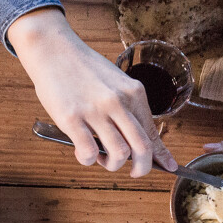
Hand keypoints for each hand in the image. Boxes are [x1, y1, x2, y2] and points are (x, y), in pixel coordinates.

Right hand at [9, 8, 176, 177]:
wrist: (53, 49)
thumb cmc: (83, 68)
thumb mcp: (115, 82)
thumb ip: (128, 107)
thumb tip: (139, 135)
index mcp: (133, 93)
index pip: (153, 132)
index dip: (162, 156)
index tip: (168, 167)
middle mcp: (118, 102)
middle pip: (143, 148)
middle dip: (142, 168)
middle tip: (134, 173)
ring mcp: (95, 110)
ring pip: (120, 154)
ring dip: (112, 165)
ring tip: (102, 158)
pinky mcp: (72, 118)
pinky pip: (89, 152)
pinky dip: (88, 160)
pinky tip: (83, 153)